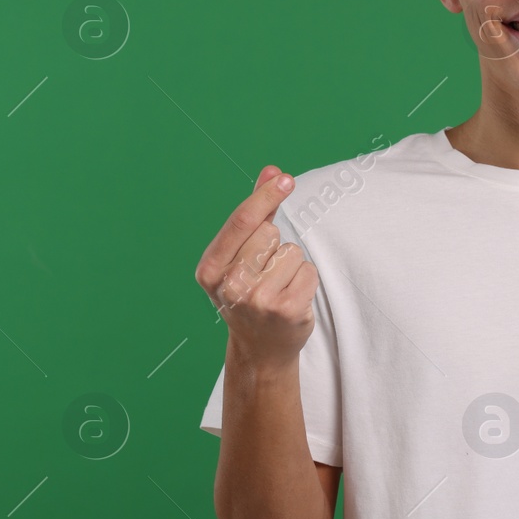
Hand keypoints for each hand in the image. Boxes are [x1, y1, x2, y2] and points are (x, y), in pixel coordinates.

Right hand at [195, 165, 318, 364]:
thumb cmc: (248, 292)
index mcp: (210, 269)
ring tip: (277, 287)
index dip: (265, 196)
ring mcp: (258, 301)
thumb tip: (271, 171)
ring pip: (292, 251)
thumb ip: (256, 212)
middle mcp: (230, 286)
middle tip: (264, 273)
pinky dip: (305, 280)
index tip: (285, 179)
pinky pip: (308, 270)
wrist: (260, 347)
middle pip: (269, 233)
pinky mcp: (286, 310)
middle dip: (274, 245)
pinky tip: (291, 297)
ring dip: (290, 264)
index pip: (241, 222)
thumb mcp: (240, 254)